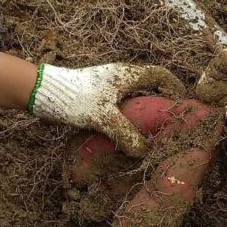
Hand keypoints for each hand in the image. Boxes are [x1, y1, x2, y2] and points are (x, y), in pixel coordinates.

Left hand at [30, 63, 185, 155]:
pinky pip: (118, 108)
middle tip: (168, 123)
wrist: (42, 93)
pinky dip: (125, 120)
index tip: (184, 103)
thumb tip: (144, 151)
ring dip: (142, 113)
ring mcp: (106, 88)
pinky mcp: (95, 99)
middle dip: (160, 103)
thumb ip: (126, 134)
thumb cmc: (75, 97)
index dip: (174, 87)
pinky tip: (124, 135)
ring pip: (132, 99)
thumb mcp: (103, 116)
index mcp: (126, 75)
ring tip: (149, 133)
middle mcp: (119, 78)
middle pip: (148, 87)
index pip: (159, 75)